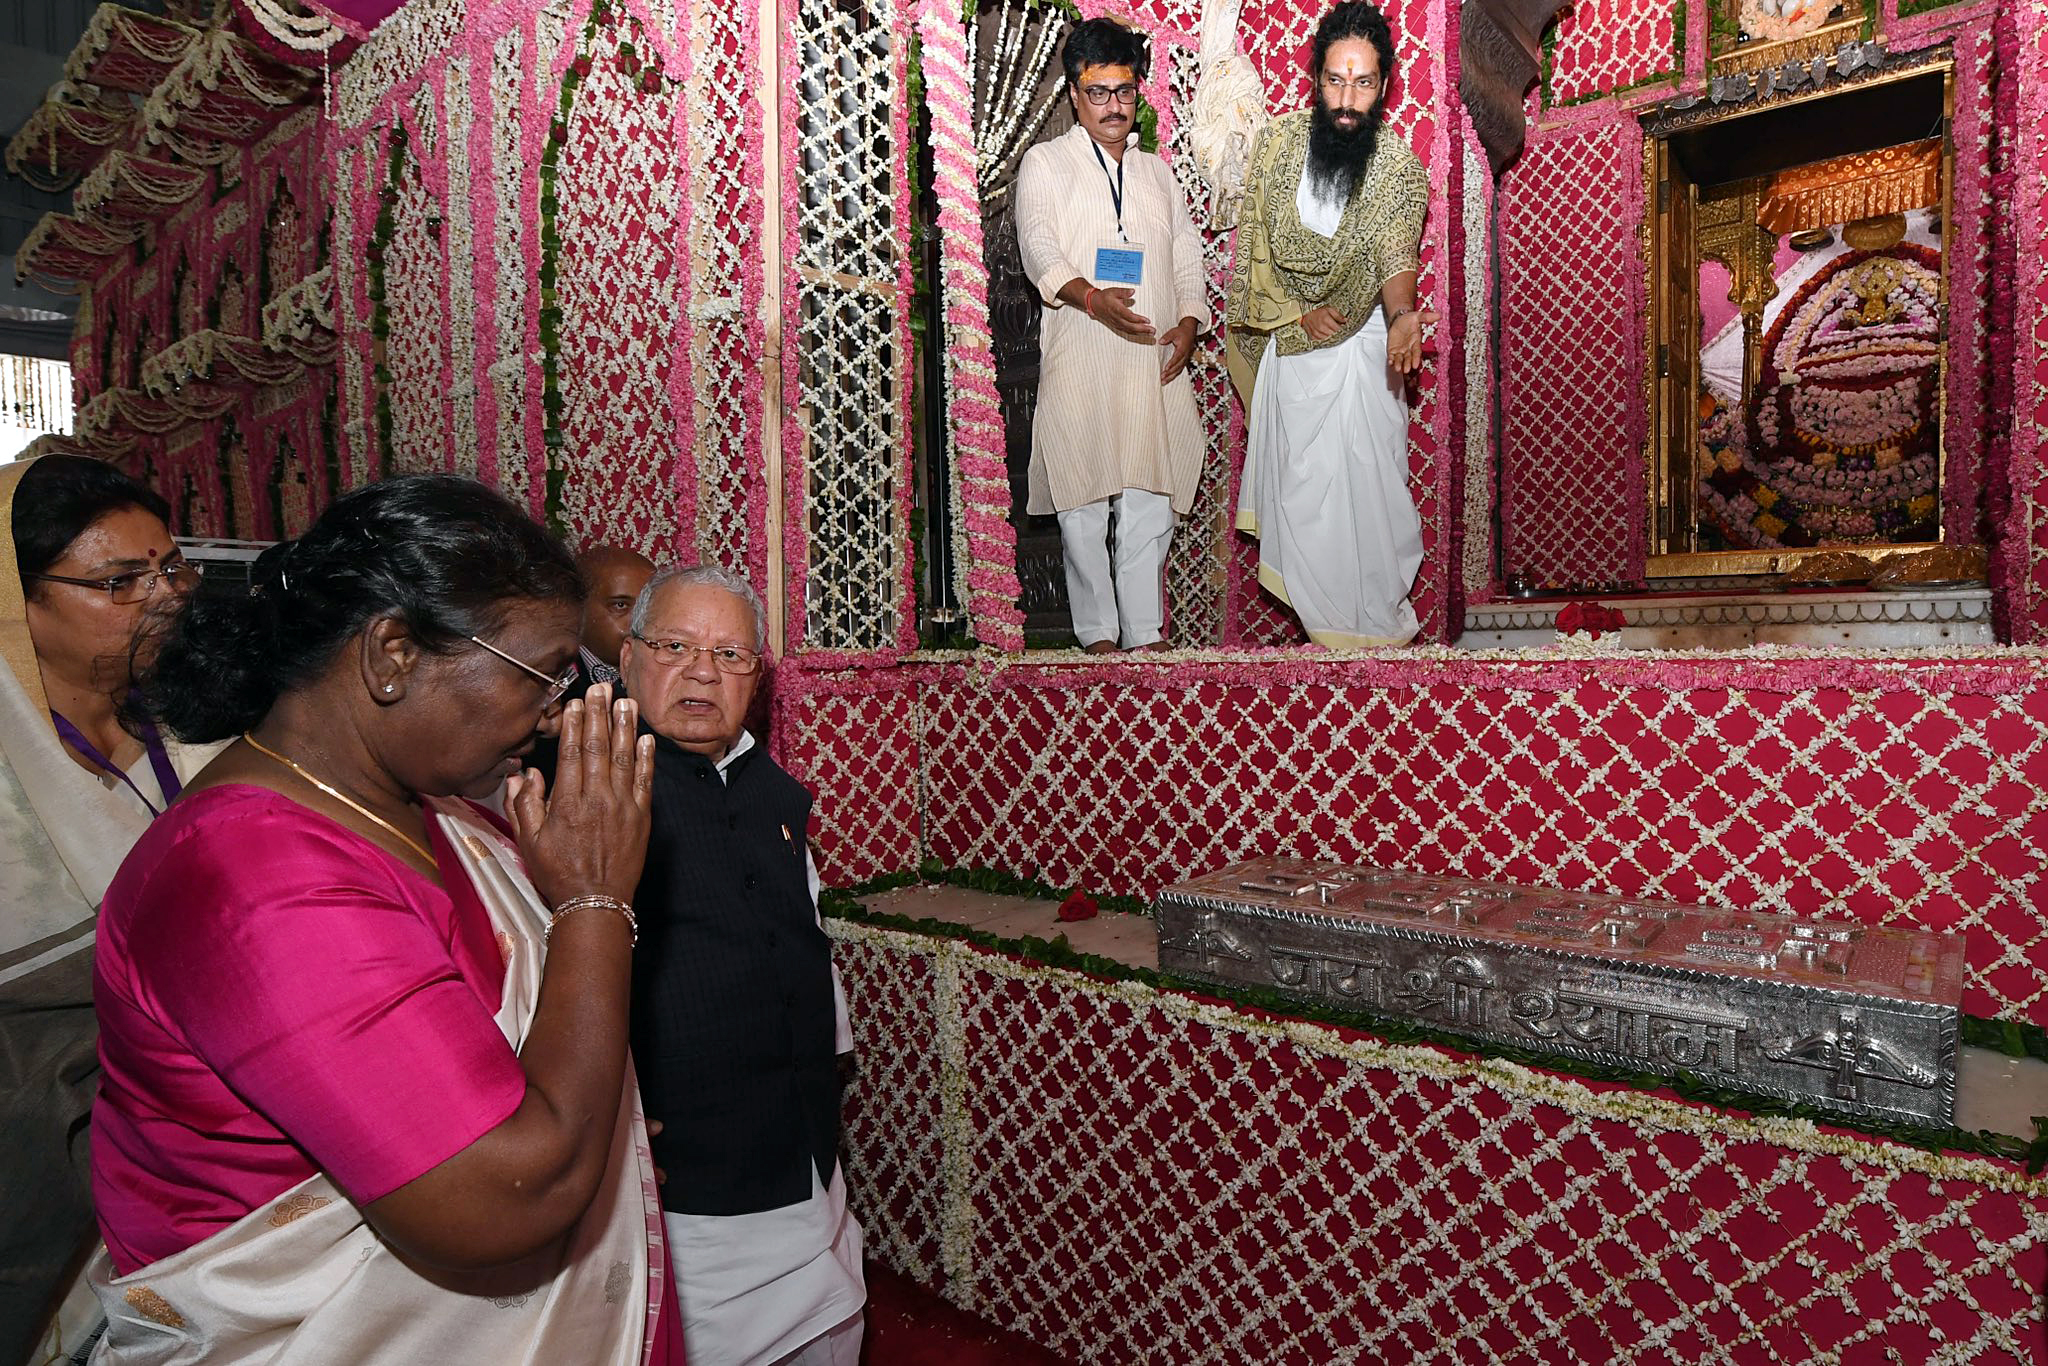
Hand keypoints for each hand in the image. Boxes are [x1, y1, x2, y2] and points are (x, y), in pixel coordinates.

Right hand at [507, 682, 654, 906]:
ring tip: (626, 700)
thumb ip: (523, 805)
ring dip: (625, 726)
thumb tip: (523, 774)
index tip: (576, 702)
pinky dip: (646, 757)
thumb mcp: (528, 842)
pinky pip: (645, 780)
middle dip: (600, 714)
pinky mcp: (642, 817)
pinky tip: (647, 737)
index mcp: (567, 802)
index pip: (572, 753)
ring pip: (624, 757)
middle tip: (602, 687)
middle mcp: (597, 798)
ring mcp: (623, 806)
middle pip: (599, 746)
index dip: (575, 724)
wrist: (596, 903)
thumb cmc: (559, 873)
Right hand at [1089, 286, 1155, 343]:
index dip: (1138, 319)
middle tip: (1152, 330)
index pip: (1129, 316)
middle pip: (1131, 326)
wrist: (1094, 304)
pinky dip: (1135, 333)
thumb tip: (1132, 291)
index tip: (1147, 320)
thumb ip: (1123, 292)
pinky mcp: (1117, 325)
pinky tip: (1141, 334)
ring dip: (1140, 333)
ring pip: (1129, 330)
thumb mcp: (1113, 291)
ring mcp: (1116, 323)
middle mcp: (1116, 318)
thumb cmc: (1104, 297)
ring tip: (1150, 333)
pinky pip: (1127, 331)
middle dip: (1142, 329)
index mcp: (1116, 309)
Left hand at [1159, 319, 1196, 383]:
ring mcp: (1185, 359)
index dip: (1172, 363)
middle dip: (1170, 373)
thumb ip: (1167, 336)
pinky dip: (1173, 376)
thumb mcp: (1174, 332)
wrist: (1190, 332)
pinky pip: (1179, 370)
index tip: (1166, 368)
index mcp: (1183, 348)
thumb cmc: (1182, 332)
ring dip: (1171, 377)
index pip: (1178, 357)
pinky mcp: (1184, 361)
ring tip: (1163, 382)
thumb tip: (1160, 341)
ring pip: (1178, 370)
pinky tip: (1167, 380)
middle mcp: (1185, 355)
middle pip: (1178, 366)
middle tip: (1162, 378)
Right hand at [1301, 305, 1346, 341]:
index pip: (1338, 329)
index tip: (1344, 328)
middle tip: (1339, 330)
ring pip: (1328, 338)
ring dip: (1331, 336)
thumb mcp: (1329, 309)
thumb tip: (1346, 320)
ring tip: (1332, 332)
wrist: (1305, 314)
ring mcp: (1316, 333)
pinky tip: (1326, 334)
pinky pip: (1321, 340)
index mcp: (1326, 319)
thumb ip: (1338, 316)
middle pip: (1333, 334)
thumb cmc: (1317, 311)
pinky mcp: (1312, 336)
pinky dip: (1324, 338)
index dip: (1342, 329)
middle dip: (1337, 333)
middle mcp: (1321, 327)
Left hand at [1387, 307, 1438, 373]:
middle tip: (1407, 370)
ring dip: (1399, 364)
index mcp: (1416, 342)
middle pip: (1408, 358)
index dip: (1416, 358)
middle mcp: (1409, 348)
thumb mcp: (1418, 316)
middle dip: (1407, 364)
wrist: (1398, 319)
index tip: (1416, 365)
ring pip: (1400, 359)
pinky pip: (1391, 357)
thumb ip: (1427, 317)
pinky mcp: (1392, 350)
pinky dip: (1391, 360)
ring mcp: (1400, 350)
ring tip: (1398, 369)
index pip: (1416, 352)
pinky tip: (1390, 363)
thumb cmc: (1409, 319)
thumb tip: (1439, 315)